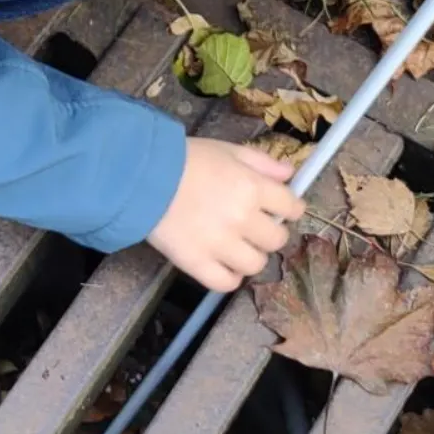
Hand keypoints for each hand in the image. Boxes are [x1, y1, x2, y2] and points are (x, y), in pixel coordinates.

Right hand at [148, 138, 305, 292]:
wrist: (141, 177)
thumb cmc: (185, 159)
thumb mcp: (228, 150)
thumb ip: (262, 162)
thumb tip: (289, 174)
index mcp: (253, 188)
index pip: (291, 207)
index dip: (290, 209)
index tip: (282, 210)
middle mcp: (243, 219)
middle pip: (277, 239)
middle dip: (270, 233)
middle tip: (256, 228)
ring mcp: (221, 244)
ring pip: (255, 264)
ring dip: (251, 256)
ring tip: (238, 247)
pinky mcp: (197, 264)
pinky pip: (226, 283)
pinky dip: (229, 277)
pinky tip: (223, 264)